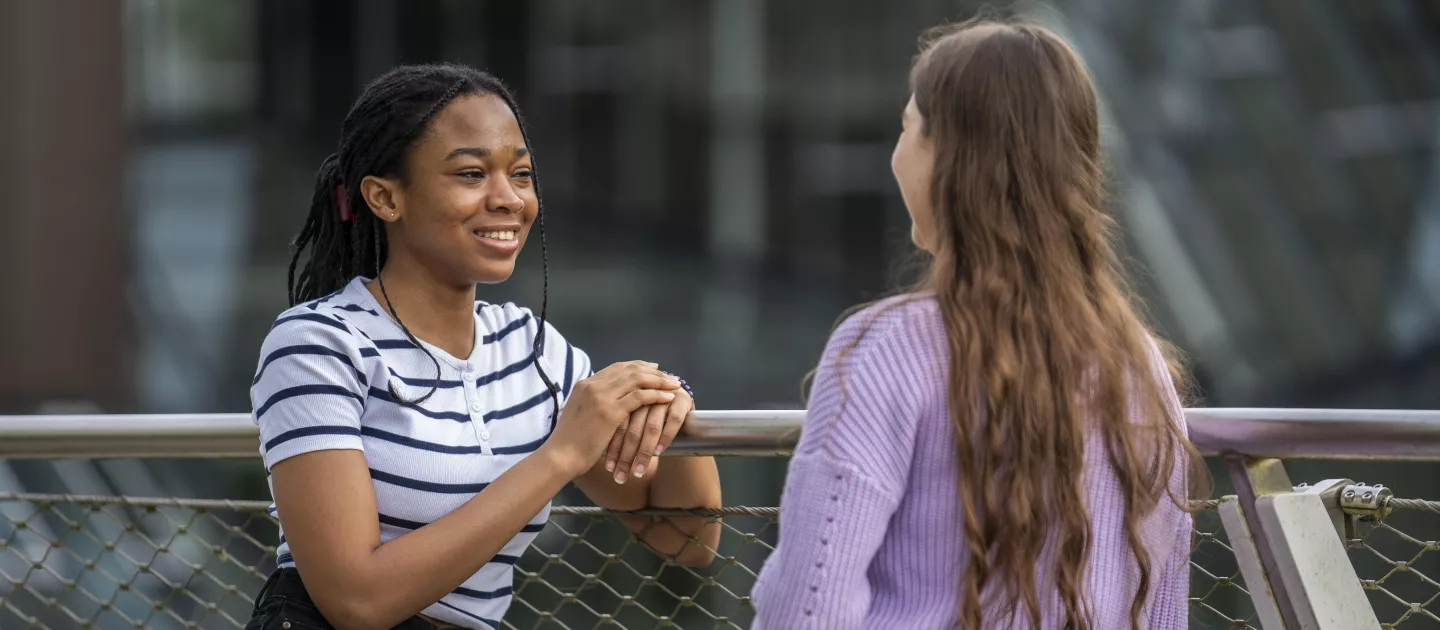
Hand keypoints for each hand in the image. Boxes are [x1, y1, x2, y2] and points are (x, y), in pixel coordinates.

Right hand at [543, 361, 680, 476]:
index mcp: (585, 384)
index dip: (638, 367)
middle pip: (630, 369)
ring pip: (637, 379)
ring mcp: (601, 397)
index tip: (654, 369)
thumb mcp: (580, 414)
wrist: (561, 455)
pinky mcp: (610, 411)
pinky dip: (657, 395)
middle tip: (669, 376)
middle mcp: (593, 385)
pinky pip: (640, 397)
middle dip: (652, 371)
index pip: (617, 368)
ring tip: (674, 384)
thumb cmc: (570, 441)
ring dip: (659, 381)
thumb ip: (593, 403)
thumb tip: (610, 403)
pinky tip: (668, 398)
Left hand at [605, 386, 693, 483]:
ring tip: (637, 471)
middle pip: (632, 426)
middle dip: (625, 454)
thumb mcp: (631, 421)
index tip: (608, 468)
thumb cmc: (652, 420)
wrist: (682, 407)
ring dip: (644, 451)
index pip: (617, 423)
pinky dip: (665, 437)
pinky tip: (658, 452)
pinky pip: (673, 420)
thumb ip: (618, 430)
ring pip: (651, 426)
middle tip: (620, 476)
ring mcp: (663, 395)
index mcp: (628, 396)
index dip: (612, 447)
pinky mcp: (682, 399)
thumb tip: (599, 460)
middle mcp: (644, 394)